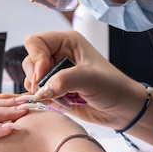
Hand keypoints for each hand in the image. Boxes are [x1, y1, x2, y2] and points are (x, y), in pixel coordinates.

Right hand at [21, 30, 146, 130]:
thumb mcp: (91, 79)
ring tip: (62, 98)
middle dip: (37, 78)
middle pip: (29, 61)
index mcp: (66, 42)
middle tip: (51, 91)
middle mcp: (57, 55)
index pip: (35, 42)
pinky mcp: (53, 90)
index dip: (36, 58)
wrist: (123, 110)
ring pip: (31, 79)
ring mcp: (54, 73)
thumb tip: (42, 90)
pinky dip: (43, 100)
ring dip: (41, 91)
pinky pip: (36, 93)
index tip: (43, 74)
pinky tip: (61, 104)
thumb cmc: (113, 87)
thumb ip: (64, 80)